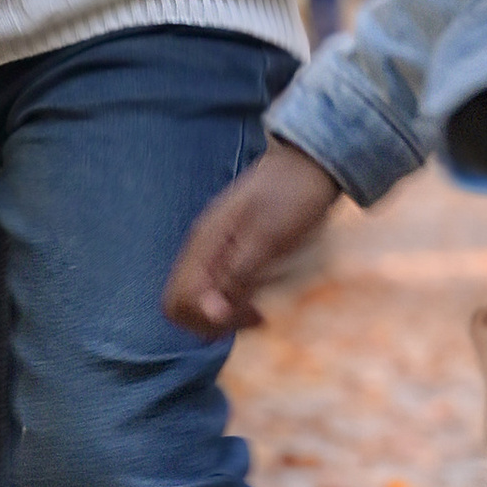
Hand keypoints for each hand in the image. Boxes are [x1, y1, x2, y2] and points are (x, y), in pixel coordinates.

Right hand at [163, 141, 341, 335]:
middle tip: (254, 316)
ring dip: (226, 315)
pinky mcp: (228, 253)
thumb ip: (237, 275)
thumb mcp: (269, 239)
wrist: (308, 165)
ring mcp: (213, 250)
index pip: (178, 300)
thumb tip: (212, 314)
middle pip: (182, 304)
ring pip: (199, 300)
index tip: (246, 313)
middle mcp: (202, 248)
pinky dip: (234, 304)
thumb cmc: (293, 197)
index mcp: (205, 243)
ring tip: (260, 313)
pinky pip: (216, 290)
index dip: (207, 319)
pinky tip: (259, 303)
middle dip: (213, 321)